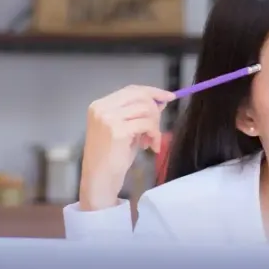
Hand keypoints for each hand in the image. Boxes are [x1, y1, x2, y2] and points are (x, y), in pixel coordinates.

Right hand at [79, 85, 175, 210]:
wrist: (100, 178)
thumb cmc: (112, 157)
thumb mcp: (126, 130)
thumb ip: (139, 114)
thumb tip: (161, 101)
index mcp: (100, 105)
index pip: (131, 90)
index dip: (152, 92)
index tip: (168, 96)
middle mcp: (102, 108)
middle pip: (140, 96)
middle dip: (155, 110)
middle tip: (157, 129)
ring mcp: (109, 118)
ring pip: (146, 109)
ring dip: (155, 126)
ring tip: (151, 142)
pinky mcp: (118, 131)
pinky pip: (147, 124)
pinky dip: (154, 135)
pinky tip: (151, 147)